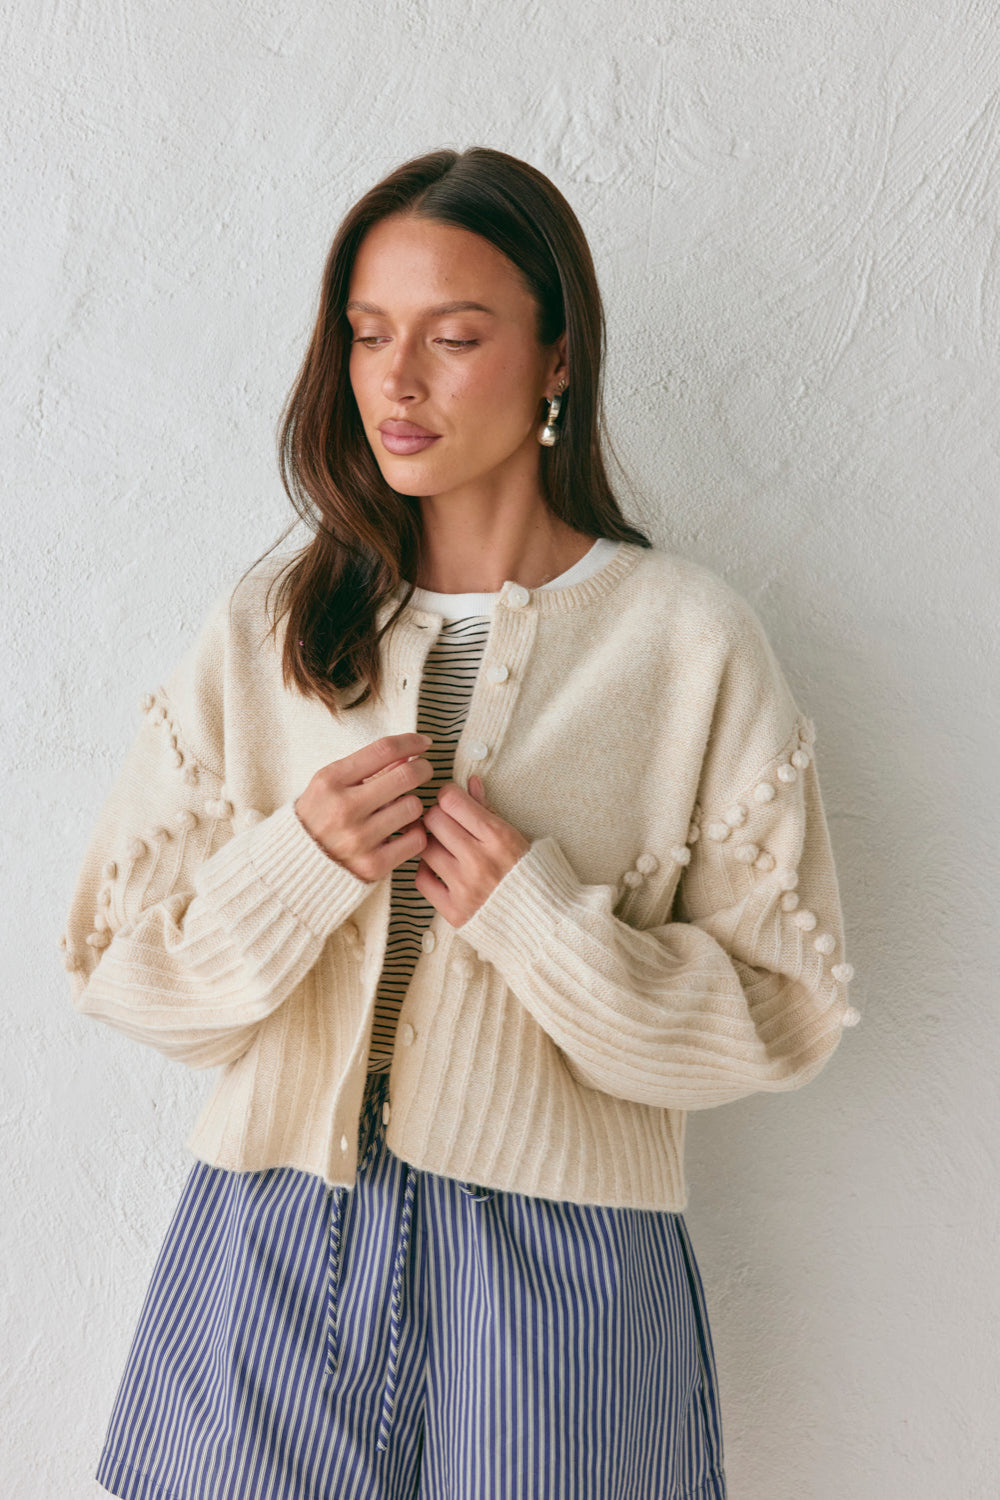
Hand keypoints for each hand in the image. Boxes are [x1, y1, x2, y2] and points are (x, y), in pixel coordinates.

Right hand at [293, 733, 433, 882]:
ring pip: (414, 807)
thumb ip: (367, 767)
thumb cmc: (319, 816)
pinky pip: (416, 840)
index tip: (424, 743)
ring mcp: (358, 839)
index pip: (383, 750)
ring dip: (414, 805)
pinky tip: (403, 832)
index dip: (411, 742)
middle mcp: (344, 808)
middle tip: (424, 771)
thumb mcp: (331, 784)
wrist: (295, 865)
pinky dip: (414, 833)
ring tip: (402, 808)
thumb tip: (409, 754)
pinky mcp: (372, 865)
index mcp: (330, 781)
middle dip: (423, 769)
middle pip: (406, 776)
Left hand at [415, 774, 530, 927]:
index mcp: (498, 837)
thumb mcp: (517, 835)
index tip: (452, 801)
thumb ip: (489, 809)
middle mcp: (479, 861)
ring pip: (425, 848)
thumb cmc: (535, 874)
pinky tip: (439, 869)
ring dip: (432, 843)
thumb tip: (470, 782)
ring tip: (444, 847)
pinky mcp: (455, 911)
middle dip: (437, 817)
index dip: (448, 796)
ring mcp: (465, 888)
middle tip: (446, 823)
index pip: (451, 801)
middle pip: (433, 821)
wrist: (548, 920)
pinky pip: (422, 880)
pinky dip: (426, 871)